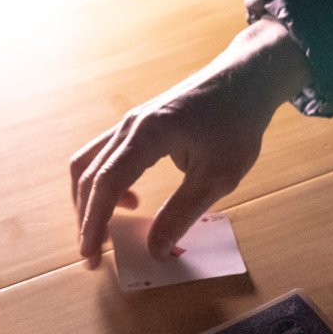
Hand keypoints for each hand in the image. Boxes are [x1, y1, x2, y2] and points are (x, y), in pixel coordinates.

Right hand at [70, 19, 309, 264]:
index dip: (94, 222)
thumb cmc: (237, 123)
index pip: (105, 183)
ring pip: (91, 162)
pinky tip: (131, 200)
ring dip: (91, 199)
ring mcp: (131, 120)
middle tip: (94, 255)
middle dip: (86, 217)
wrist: (246, 78)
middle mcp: (129, 125)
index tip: (91, 256)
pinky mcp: (139, 123)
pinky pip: (106, 155)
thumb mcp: (218, 176)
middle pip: (89, 174)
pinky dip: (105, 182)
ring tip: (107, 232)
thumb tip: (155, 250)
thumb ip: (182, 213)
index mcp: (147, 134)